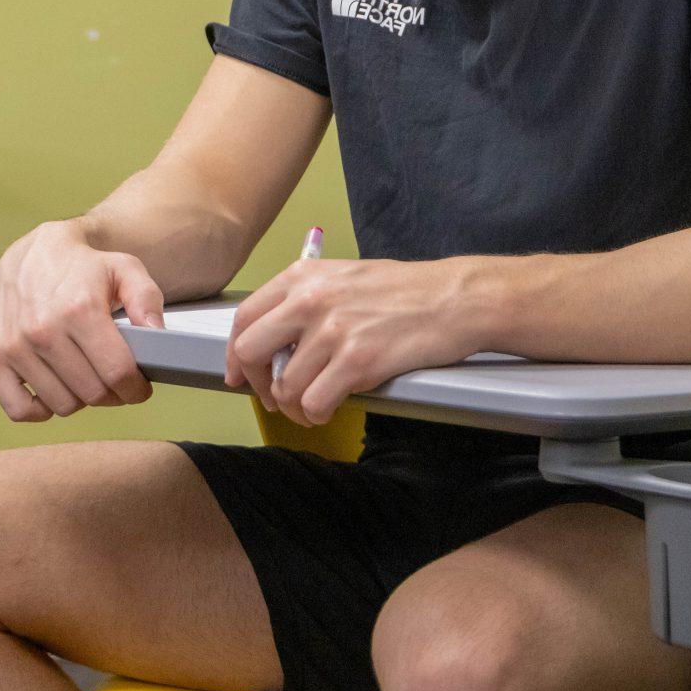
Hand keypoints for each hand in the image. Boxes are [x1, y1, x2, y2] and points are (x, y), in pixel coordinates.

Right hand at [0, 219, 164, 421]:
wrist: (34, 252)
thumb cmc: (83, 266)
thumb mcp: (125, 269)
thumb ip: (146, 299)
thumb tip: (155, 335)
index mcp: (79, 308)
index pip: (117, 373)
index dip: (136, 388)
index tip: (139, 386)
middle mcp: (42, 329)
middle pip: (92, 394)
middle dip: (113, 394)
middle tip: (115, 380)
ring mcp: (14, 346)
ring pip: (62, 405)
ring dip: (79, 398)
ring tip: (84, 375)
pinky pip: (18, 409)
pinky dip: (40, 409)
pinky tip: (53, 389)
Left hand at [225, 256, 486, 425]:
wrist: (455, 298)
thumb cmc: (405, 291)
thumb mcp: (344, 277)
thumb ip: (304, 301)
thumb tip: (272, 341)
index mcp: (304, 276)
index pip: (245, 318)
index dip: (235, 354)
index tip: (238, 374)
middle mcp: (312, 300)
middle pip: (251, 352)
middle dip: (258, 384)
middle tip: (274, 396)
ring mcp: (335, 330)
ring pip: (284, 387)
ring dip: (294, 407)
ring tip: (312, 406)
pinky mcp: (359, 360)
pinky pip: (314, 402)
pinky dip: (317, 414)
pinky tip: (330, 408)